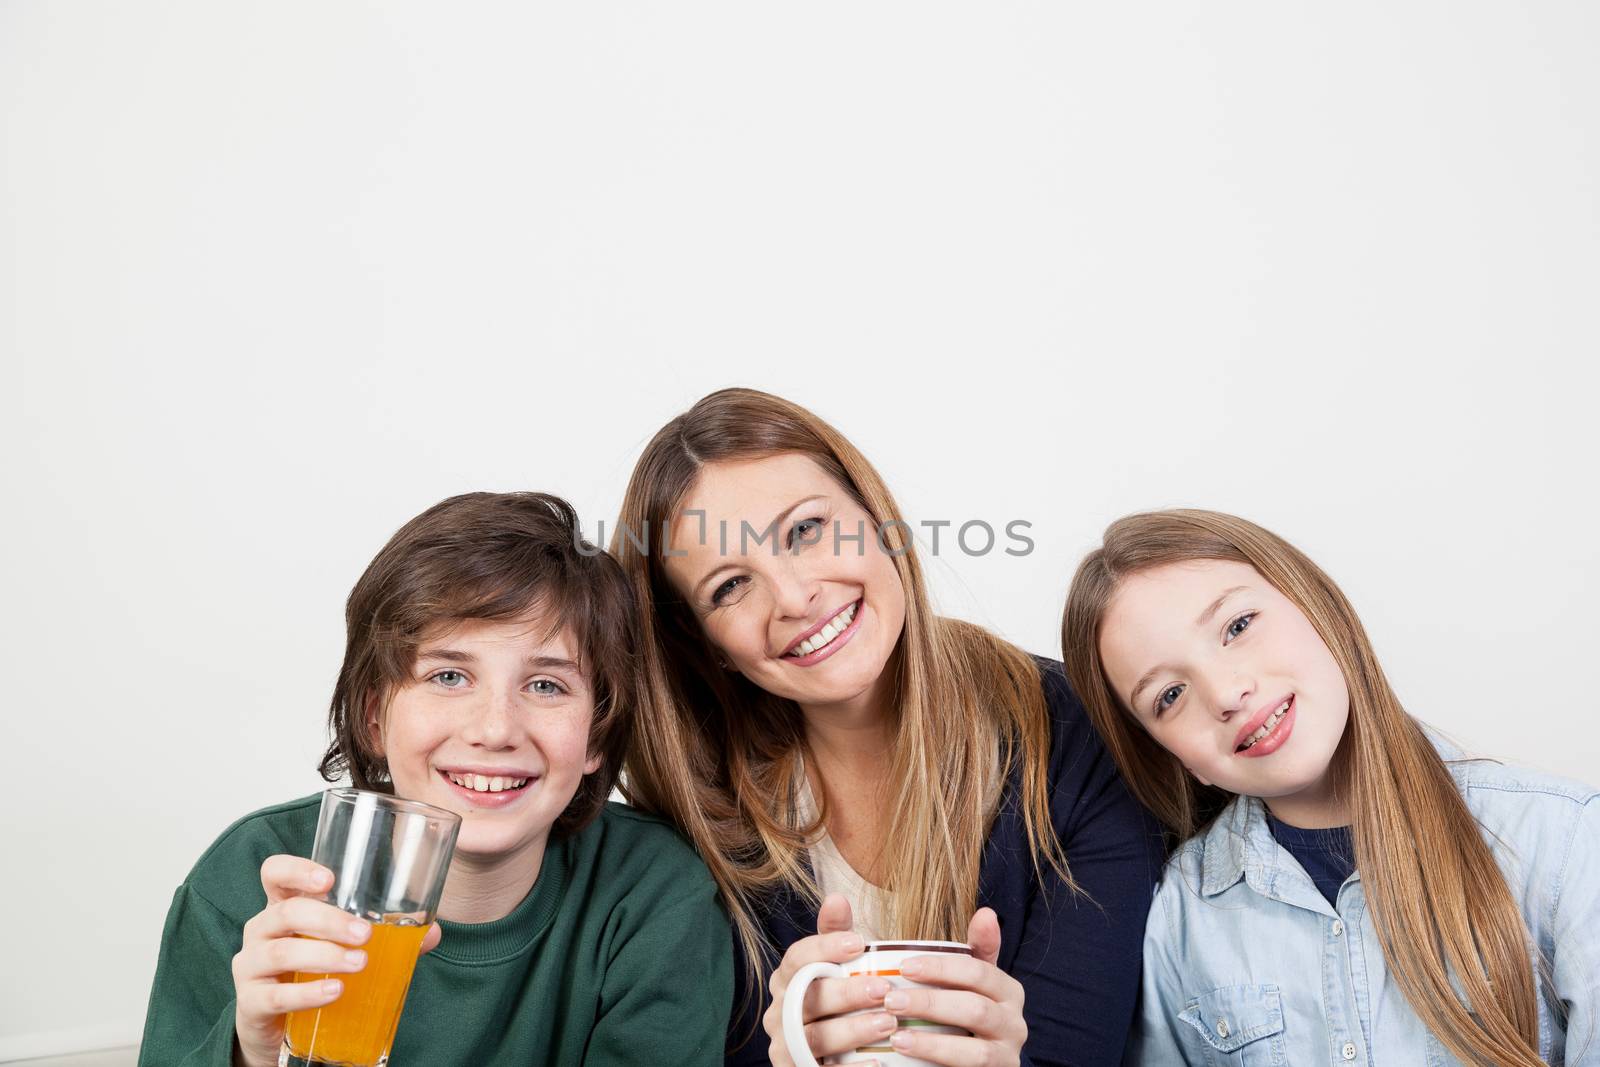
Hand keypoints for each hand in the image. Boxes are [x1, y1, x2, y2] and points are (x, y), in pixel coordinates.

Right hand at [229, 855, 441, 1066]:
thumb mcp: (340, 945)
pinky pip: (276, 996)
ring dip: (324, 955)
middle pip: (287, 912)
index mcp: (283, 906)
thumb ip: (386, 936)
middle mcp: (262, 930)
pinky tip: (334, 991)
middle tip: (365, 934)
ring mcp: (250, 967)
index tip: (329, 880)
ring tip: (359, 963)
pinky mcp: (250, 1003)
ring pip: (281, 952)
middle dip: (329, 920)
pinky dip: (308, 994)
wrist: (277, 1026)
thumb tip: (432, 932)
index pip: (275, 873)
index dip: (296, 870)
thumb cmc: (312, 970)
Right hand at [762, 894, 897, 1066]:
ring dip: (851, 1030)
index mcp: (787, 979)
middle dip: (846, 993)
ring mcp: (785, 1046)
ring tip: (888, 1023)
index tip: (858, 942)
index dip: (824, 948)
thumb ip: (836, 935)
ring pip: (813, 1036)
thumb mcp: (838, 967)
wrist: (834, 1056)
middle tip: (883, 990)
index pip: (796, 957)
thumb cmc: (838, 1003)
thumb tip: (837, 897)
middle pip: (807, 998)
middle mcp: (779, 1012)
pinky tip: (878, 1062)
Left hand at [881, 908, 1025, 1066]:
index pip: (978, 971)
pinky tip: (907, 1054)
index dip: (941, 968)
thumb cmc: (966, 1016)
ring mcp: (1008, 1056)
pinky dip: (937, 1060)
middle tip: (890, 999)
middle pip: (974, 1009)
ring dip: (932, 1041)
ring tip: (897, 1034)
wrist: (977, 1065)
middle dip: (930, 1004)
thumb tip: (986, 912)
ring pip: (974, 1049)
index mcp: (1008, 991)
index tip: (904, 967)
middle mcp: (1015, 1023)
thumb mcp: (972, 982)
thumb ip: (975, 951)